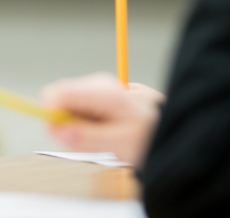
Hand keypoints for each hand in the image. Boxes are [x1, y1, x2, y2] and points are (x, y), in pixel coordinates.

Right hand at [42, 72, 164, 167]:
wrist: (178, 130)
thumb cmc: (154, 137)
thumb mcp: (122, 145)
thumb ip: (87, 138)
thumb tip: (54, 128)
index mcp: (105, 92)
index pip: (57, 94)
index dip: (51, 116)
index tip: (61, 136)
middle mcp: (100, 84)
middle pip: (61, 101)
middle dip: (69, 124)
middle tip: (95, 143)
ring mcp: (101, 87)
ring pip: (69, 106)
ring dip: (80, 127)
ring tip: (106, 139)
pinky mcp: (102, 94)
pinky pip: (80, 109)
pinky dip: (89, 124)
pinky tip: (109, 133)